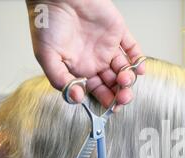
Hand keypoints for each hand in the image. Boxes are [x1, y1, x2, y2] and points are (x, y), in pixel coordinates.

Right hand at [26, 0, 144, 108]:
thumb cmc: (45, 22)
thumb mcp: (46, 55)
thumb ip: (59, 79)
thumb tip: (75, 98)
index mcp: (79, 68)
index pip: (97, 90)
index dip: (106, 100)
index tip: (112, 108)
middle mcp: (95, 60)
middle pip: (113, 83)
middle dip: (120, 93)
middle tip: (123, 98)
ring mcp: (107, 47)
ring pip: (124, 68)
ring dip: (128, 78)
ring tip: (125, 80)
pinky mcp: (117, 32)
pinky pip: (132, 48)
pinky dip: (137, 59)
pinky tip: (138, 68)